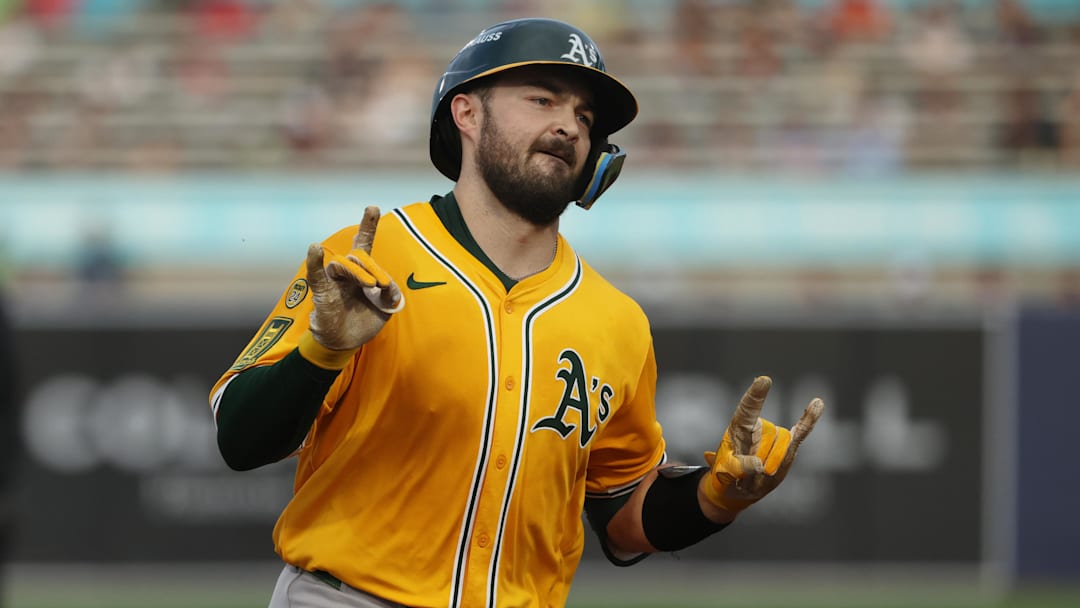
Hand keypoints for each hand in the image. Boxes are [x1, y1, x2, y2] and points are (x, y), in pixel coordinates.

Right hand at [305, 206, 403, 350]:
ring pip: (344, 265)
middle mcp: (347, 272)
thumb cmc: (364, 320)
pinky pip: (317, 274)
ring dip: (359, 273)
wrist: (346, 343)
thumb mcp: (386, 307)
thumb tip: (388, 285)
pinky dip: (314, 261)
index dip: (367, 226)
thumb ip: (391, 293)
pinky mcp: (322, 292)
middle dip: (373, 267)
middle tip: (382, 284)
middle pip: (359, 256)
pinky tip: (314, 248)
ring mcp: (333, 280)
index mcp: (362, 271)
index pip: (363, 243)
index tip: (372, 207)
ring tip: (370, 286)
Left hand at [701, 376, 822, 515]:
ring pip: (785, 444)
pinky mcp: (788, 445)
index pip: (747, 408)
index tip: (763, 380)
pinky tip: (817, 404)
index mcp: (738, 428)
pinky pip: (801, 431)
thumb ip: (740, 467)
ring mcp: (773, 435)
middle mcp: (757, 426)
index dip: (755, 395)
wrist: (738, 486)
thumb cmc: (727, 474)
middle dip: (763, 457)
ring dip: (774, 463)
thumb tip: (759, 465)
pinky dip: (809, 419)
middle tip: (750, 474)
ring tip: (760, 473)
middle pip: (771, 436)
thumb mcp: (725, 473)